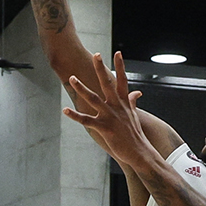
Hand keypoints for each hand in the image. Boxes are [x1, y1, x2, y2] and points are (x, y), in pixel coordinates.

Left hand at [61, 51, 155, 166]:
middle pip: (107, 83)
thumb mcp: (133, 115)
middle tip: (96, 54)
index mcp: (124, 103)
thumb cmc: (135, 135)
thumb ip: (132, 102)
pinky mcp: (104, 128)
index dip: (120, 66)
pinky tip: (65, 110)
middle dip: (101, 69)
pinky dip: (75, 115)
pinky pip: (86, 120)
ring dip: (82, 88)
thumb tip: (137, 93)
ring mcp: (110, 116)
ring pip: (93, 99)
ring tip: (72, 78)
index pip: (122, 80)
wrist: (139, 152)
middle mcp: (117, 106)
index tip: (117, 53)